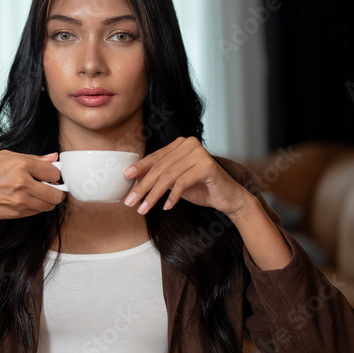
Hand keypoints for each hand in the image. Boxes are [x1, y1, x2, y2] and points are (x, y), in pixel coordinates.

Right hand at [0, 151, 65, 257]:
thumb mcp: (4, 156)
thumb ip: (32, 158)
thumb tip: (53, 157)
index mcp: (21, 165)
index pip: (54, 172)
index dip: (55, 173)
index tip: (51, 174)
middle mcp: (23, 183)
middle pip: (57, 193)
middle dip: (57, 190)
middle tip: (50, 186)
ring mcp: (21, 201)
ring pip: (49, 205)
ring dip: (48, 200)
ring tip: (37, 192)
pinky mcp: (17, 213)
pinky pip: (37, 211)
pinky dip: (37, 206)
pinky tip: (26, 199)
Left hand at [122, 137, 251, 216]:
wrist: (227, 198)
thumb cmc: (200, 188)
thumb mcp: (174, 182)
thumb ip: (158, 176)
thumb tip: (132, 179)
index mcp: (180, 144)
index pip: (156, 157)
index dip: (140, 168)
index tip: (126, 178)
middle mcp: (189, 144)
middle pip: (160, 168)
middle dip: (143, 186)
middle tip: (131, 202)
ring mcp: (199, 153)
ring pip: (168, 176)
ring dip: (153, 195)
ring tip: (143, 209)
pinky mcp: (207, 166)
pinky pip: (182, 182)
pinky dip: (172, 197)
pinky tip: (166, 207)